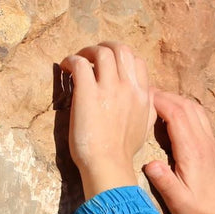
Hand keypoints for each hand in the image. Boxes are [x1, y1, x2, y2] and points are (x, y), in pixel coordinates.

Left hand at [60, 43, 155, 200]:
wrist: (108, 166)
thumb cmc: (122, 153)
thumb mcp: (144, 129)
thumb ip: (148, 109)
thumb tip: (148, 96)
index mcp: (141, 95)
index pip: (137, 61)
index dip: (123, 58)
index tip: (111, 65)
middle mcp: (127, 87)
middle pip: (121, 49)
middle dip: (106, 47)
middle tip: (93, 55)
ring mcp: (108, 88)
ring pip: (102, 52)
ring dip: (88, 51)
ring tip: (78, 60)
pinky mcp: (88, 93)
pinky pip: (80, 64)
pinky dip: (71, 60)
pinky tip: (66, 68)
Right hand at [144, 91, 214, 213]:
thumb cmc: (198, 212)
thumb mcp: (177, 201)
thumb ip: (163, 181)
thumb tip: (149, 163)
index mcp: (192, 151)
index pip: (176, 114)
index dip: (159, 100)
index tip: (143, 96)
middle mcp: (202, 142)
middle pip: (185, 105)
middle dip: (165, 96)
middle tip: (145, 95)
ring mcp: (209, 142)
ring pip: (194, 109)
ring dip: (176, 100)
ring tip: (158, 102)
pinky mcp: (212, 147)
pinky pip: (200, 118)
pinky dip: (186, 109)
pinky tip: (175, 116)